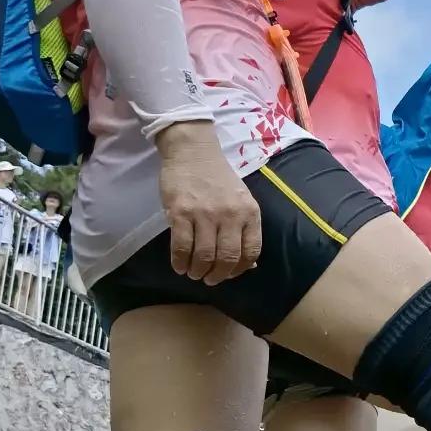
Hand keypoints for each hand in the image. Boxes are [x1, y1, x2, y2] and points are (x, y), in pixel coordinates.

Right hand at [156, 122, 260, 283]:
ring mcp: (205, 213)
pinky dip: (180, 262)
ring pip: (204, 256)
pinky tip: (180, 266)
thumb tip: (249, 264)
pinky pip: (181, 246)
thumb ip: (245, 228)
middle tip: (208, 279)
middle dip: (217, 276)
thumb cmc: (218, 178)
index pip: (251, 251)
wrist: (193, 152)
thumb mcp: (241, 200)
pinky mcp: (181, 212)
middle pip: (227, 258)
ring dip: (197, 271)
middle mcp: (230, 214)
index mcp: (249, 212)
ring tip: (193, 273)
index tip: (229, 274)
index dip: (239, 269)